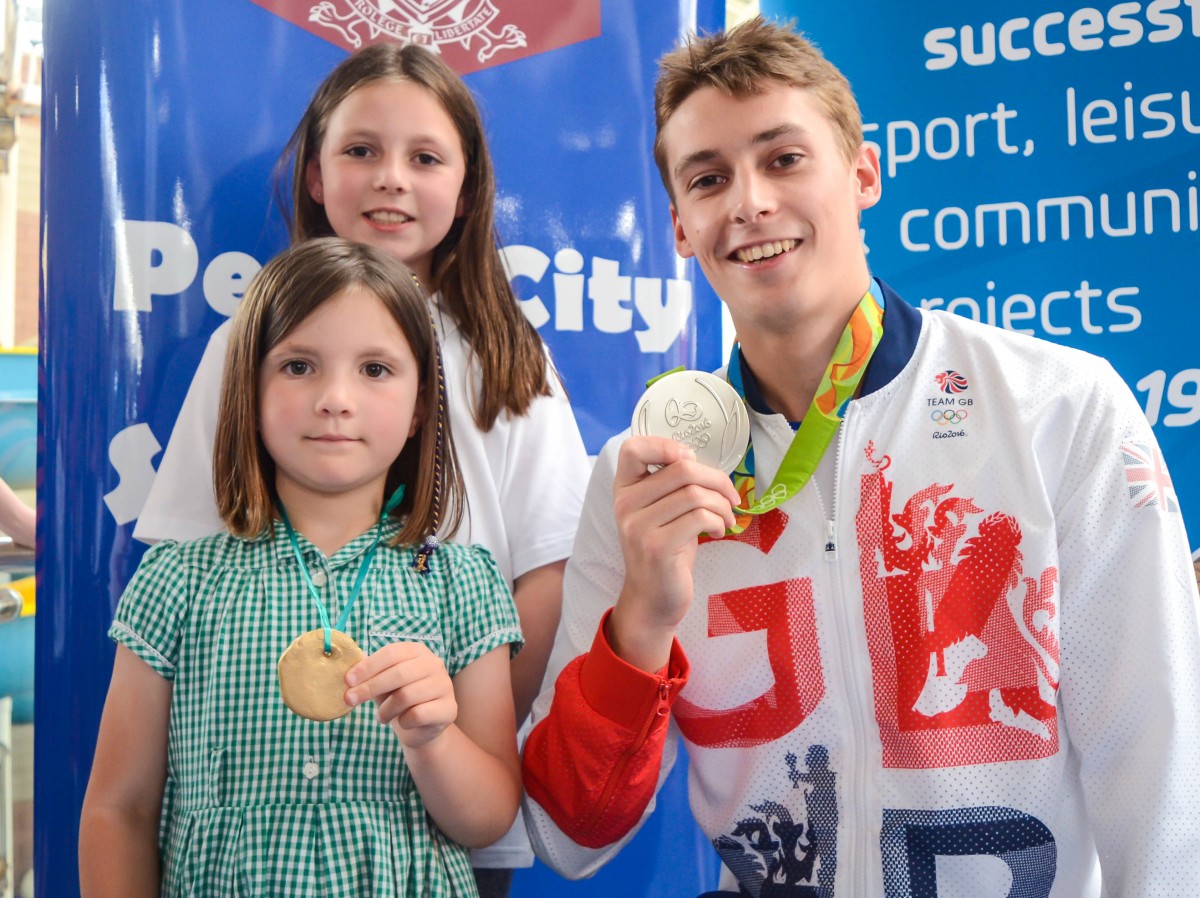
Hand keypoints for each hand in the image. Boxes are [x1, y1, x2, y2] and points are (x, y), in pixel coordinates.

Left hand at [345, 642, 456, 747]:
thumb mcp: (383, 683)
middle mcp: (434, 664)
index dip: (368, 666)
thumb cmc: (399, 699)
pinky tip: (402, 722)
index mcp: (417, 651)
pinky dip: (403, 721)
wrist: (422, 727)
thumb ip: (370, 674)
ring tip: (380, 717)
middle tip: (350, 700)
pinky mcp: (449, 708)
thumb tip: (348, 673)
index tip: (347, 680)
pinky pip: (418, 714)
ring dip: (386, 710)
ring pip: (407, 695)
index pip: (391, 653)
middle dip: (370, 688)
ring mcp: (444, 685)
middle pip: (399, 673)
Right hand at [608, 436, 739, 669]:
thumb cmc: (665, 550)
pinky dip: (719, 521)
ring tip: (726, 519)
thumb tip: (697, 460)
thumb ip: (671, 485)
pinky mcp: (657, 547)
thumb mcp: (661, 511)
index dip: (665, 445)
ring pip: (695, 493)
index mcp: (624, 489)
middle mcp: (625, 504)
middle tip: (730, 497)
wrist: (652, 598)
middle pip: (681, 469)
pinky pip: (700, 517)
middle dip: (717, 480)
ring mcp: (638, 526)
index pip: (632, 448)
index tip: (690, 461)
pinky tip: (718, 532)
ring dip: (722, 505)